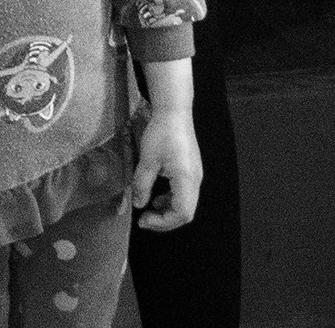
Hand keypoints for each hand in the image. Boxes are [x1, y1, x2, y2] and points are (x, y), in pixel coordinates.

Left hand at [130, 97, 203, 230]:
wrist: (174, 112)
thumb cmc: (161, 133)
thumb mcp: (147, 160)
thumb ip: (142, 185)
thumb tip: (138, 204)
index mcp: (187, 179)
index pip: (182, 213)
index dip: (163, 222)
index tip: (143, 219)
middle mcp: (196, 181)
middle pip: (186, 212)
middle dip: (165, 219)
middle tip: (145, 219)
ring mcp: (195, 176)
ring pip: (185, 204)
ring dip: (168, 209)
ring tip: (149, 207)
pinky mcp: (191, 171)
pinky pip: (184, 193)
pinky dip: (171, 199)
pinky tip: (157, 195)